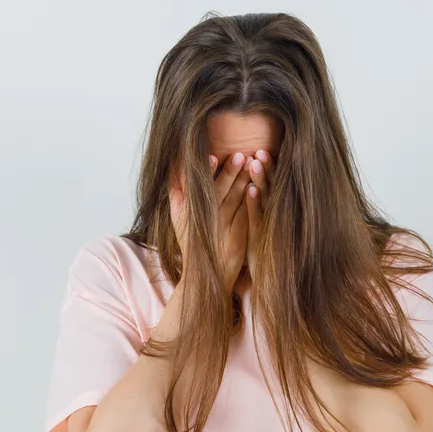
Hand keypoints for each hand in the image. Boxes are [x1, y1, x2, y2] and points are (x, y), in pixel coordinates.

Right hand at [169, 152, 251, 291]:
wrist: (206, 277)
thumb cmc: (192, 244)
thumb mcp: (177, 221)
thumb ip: (176, 195)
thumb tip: (174, 168)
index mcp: (189, 215)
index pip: (197, 189)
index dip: (205, 173)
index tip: (213, 157)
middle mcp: (205, 221)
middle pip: (220, 192)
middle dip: (230, 173)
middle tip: (240, 155)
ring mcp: (222, 230)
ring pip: (235, 201)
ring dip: (244, 181)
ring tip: (253, 163)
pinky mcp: (238, 239)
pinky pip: (246, 216)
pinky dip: (252, 201)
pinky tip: (258, 187)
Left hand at [244, 149, 273, 277]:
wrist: (269, 286)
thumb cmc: (263, 258)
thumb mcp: (263, 234)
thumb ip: (261, 214)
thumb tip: (254, 193)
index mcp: (272, 215)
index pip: (272, 187)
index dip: (269, 170)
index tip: (262, 152)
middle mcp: (272, 219)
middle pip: (270, 188)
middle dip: (266, 169)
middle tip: (260, 150)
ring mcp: (267, 229)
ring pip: (264, 199)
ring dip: (261, 179)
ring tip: (254, 161)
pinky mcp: (261, 240)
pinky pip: (257, 219)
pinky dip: (255, 204)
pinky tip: (251, 190)